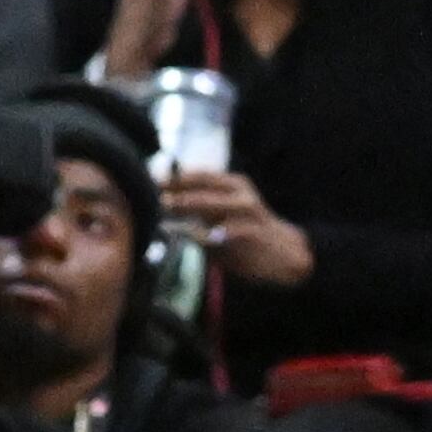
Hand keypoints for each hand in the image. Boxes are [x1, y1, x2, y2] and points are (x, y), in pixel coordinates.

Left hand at [160, 168, 310, 290]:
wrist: (286, 255)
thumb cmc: (247, 237)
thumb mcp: (221, 221)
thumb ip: (197, 217)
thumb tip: (161, 215)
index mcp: (230, 184)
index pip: (195, 176)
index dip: (170, 179)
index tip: (145, 182)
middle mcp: (239, 190)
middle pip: (201, 184)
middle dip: (173, 188)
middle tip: (150, 193)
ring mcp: (248, 208)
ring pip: (213, 201)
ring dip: (187, 204)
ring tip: (166, 206)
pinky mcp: (256, 229)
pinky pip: (231, 229)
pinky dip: (213, 231)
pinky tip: (199, 234)